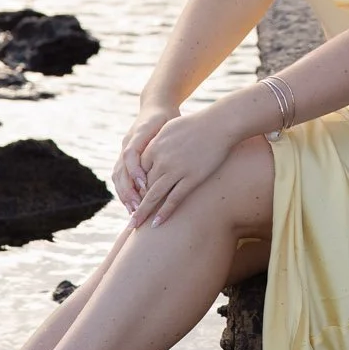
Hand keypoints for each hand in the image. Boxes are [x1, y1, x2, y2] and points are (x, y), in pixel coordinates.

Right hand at [112, 102, 178, 212]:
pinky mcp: (125, 157)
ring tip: (133, 210)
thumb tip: (173, 155)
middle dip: (128, 190)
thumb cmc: (168, 116)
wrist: (156, 106)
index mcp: (138, 133)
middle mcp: (127, 142)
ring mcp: (123, 150)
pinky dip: (124, 191)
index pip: (130, 154)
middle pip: (120, 169)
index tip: (145, 186)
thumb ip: (168, 138)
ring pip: (118, 176)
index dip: (136, 171)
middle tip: (137, 207)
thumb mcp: (170, 123)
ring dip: (124, 194)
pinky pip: (120, 177)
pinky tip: (131, 204)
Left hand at [130, 108, 236, 228]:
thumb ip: (158, 142)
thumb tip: (151, 151)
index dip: (136, 186)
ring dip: (143, 212)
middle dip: (135, 203)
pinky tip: (157, 223)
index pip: (139, 171)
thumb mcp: (169, 128)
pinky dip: (164, 212)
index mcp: (154, 147)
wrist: (219, 123)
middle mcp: (162, 160)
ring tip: (136, 226)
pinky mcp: (192, 178)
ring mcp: (176, 170)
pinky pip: (174, 199)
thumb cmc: (196, 124)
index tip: (134, 198)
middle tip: (129, 219)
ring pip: (154, 195)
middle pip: (143, 185)